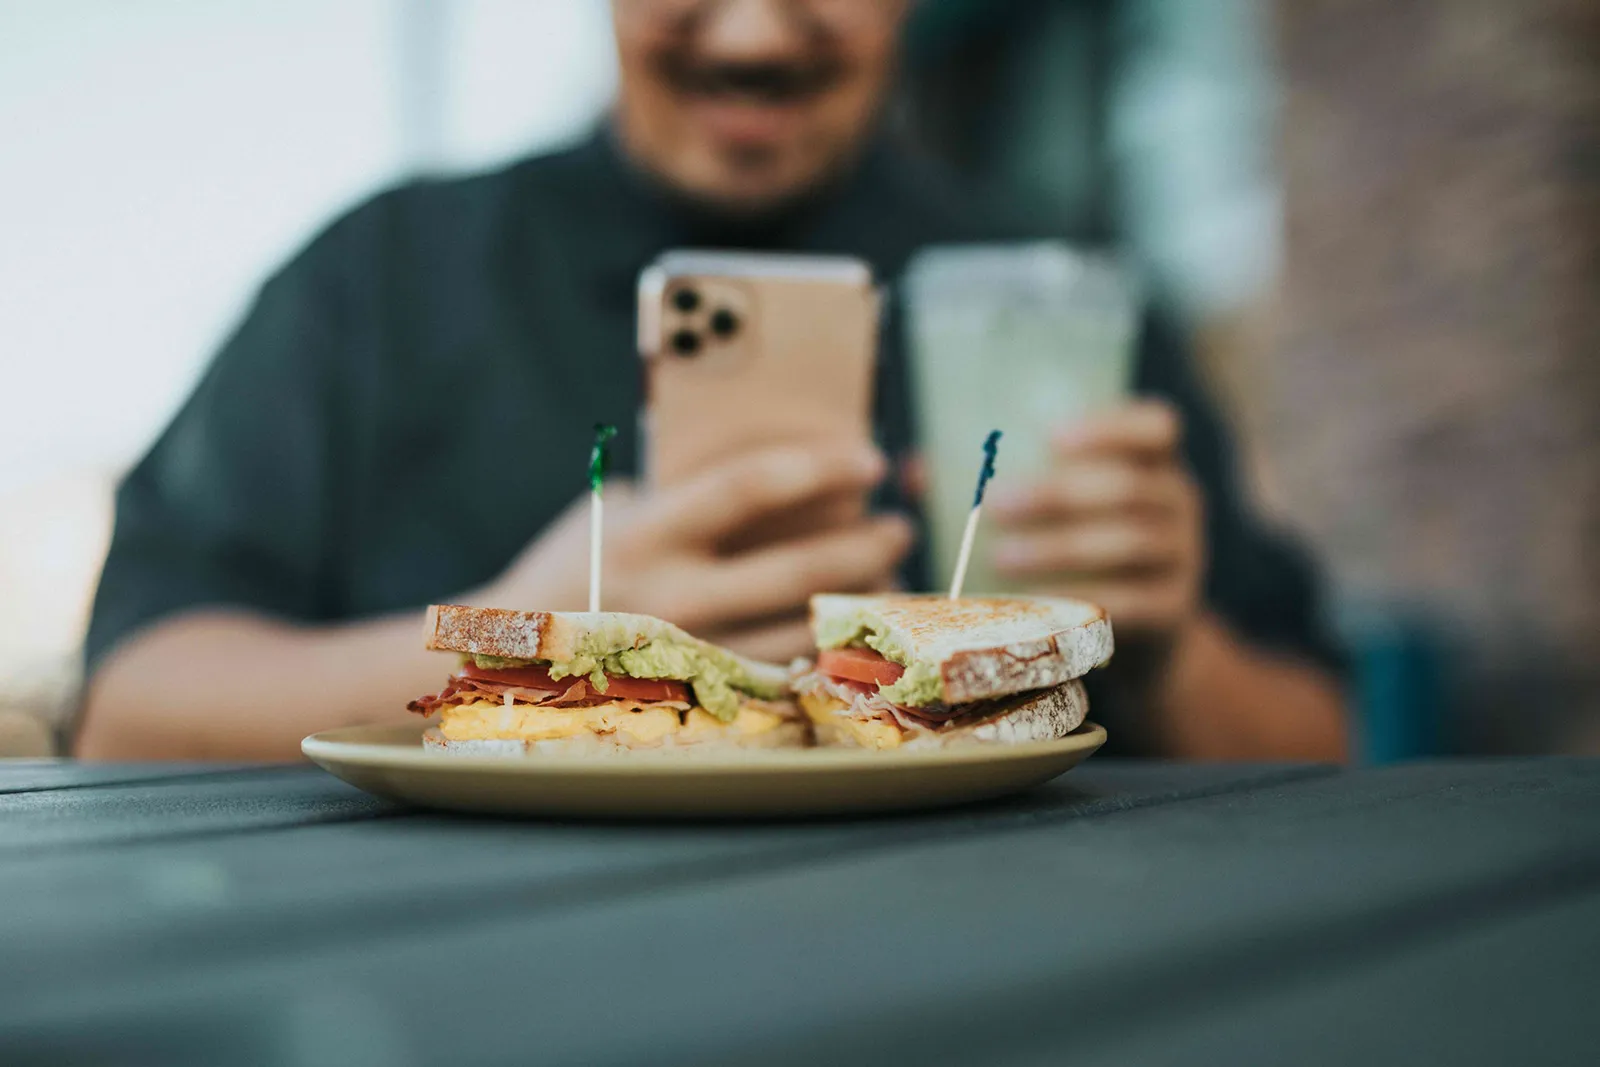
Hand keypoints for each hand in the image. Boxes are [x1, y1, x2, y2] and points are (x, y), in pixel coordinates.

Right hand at [477, 444, 912, 662]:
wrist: (521, 653)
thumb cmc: (578, 563)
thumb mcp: (618, 508)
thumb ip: (686, 489)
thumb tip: (785, 472)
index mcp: (645, 535)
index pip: (746, 488)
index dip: (817, 469)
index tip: (869, 458)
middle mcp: (671, 598)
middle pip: (795, 567)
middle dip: (863, 542)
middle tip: (900, 523)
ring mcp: (691, 653)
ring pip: (802, 625)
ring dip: (861, 597)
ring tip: (891, 571)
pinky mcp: (704, 691)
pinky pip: (787, 668)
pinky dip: (831, 643)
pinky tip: (856, 623)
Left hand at [987, 400, 1203, 645]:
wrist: (1138, 636)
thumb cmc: (1079, 552)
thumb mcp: (1057, 513)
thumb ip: (1000, 480)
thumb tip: (915, 470)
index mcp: (1154, 464)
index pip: (1159, 427)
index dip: (1111, 426)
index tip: (1051, 435)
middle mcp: (1179, 503)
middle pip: (1130, 487)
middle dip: (1059, 494)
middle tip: (996, 503)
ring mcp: (1182, 558)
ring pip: (1129, 542)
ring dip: (1060, 548)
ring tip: (1001, 558)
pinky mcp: (1173, 610)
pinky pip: (1131, 600)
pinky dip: (1080, 597)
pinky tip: (1036, 602)